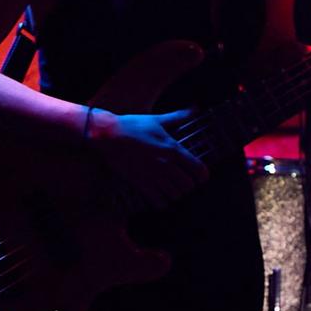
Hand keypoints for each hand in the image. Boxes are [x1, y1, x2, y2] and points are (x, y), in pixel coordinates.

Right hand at [90, 112, 205, 208]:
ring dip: (176, 193)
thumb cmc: (133, 126)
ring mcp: (153, 176)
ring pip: (175, 195)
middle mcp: (165, 165)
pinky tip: (161, 196)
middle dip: (189, 185)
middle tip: (184, 181)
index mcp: (173, 149)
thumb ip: (179, 116)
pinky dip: (163, 202)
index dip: (203, 176)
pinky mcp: (140, 183)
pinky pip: (159, 202)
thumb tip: (195, 108)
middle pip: (188, 185)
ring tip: (173, 188)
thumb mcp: (157, 120)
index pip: (198, 170)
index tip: (201, 177)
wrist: (107, 136)